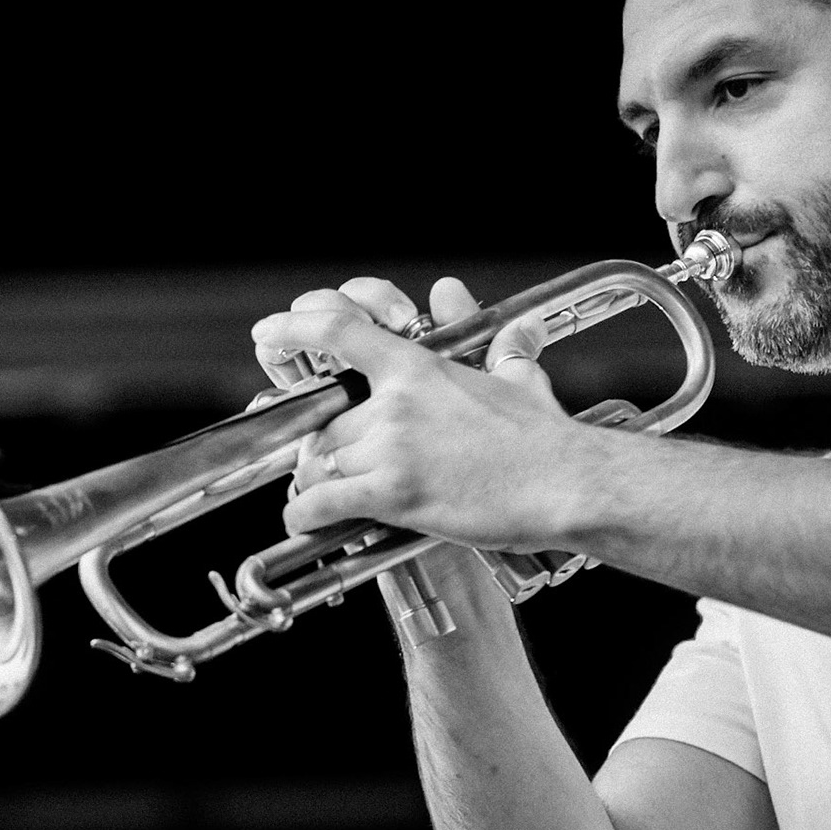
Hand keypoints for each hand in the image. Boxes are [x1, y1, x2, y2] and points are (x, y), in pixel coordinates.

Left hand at [252, 276, 576, 551]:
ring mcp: (391, 448)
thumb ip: (486, 340)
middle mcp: (394, 404)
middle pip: (328, 423)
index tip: (267, 331)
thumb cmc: (544, 436)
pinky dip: (306, 515)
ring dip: (319, 483)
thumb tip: (475, 308)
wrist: (564, 483)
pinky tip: (304, 521)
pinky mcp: (393, 493)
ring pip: (321, 464)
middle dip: (325, 447)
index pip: (338, 331)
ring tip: (331, 498)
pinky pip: (323, 503)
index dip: (294, 326)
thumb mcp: (514, 376)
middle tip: (333, 465)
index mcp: (417, 367)